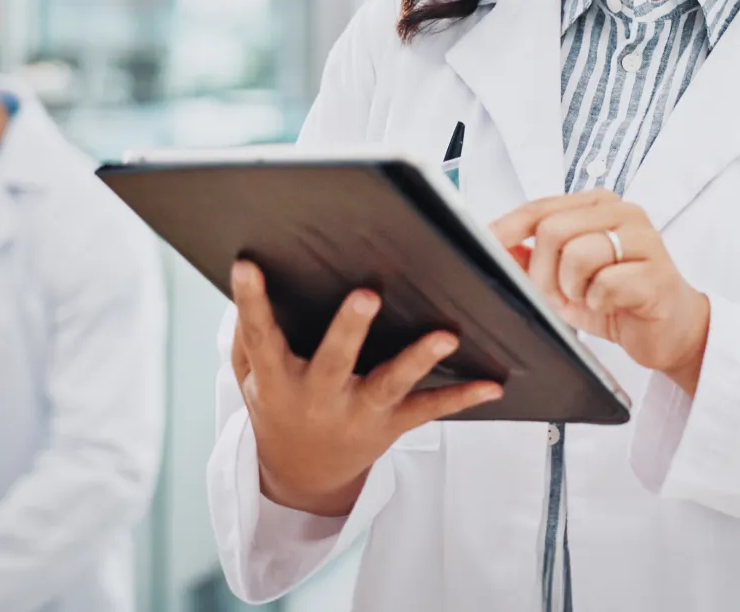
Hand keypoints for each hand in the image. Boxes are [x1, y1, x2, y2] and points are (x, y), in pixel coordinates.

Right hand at [229, 261, 503, 517]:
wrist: (303, 474)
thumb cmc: (279, 404)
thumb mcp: (250, 377)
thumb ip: (247, 334)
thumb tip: (246, 278)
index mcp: (277, 379)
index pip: (262, 336)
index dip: (252, 301)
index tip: (248, 266)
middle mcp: (318, 397)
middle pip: (334, 360)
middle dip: (350, 329)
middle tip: (366, 295)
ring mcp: (358, 412)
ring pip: (391, 384)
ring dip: (418, 359)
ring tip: (446, 337)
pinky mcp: (392, 425)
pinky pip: (429, 409)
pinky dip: (462, 398)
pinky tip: (492, 385)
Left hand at [491, 191, 710, 394]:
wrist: (672, 331)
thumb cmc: (620, 299)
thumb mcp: (567, 278)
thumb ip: (533, 258)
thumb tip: (493, 246)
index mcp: (599, 205)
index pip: (540, 207)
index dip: (508, 229)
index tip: (485, 246)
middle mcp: (623, 212)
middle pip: (552, 229)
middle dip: (542, 272)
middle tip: (557, 295)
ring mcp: (644, 240)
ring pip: (577, 253)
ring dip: (570, 288)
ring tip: (586, 298)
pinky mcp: (656, 273)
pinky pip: (605, 284)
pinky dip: (597, 303)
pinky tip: (611, 306)